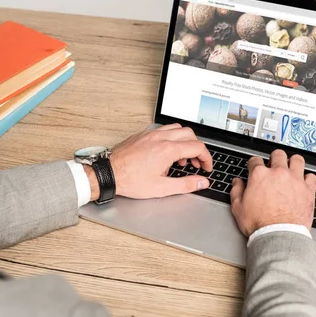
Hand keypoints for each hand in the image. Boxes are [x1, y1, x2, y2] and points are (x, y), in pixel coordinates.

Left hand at [86, 124, 212, 199]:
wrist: (109, 173)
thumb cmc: (130, 180)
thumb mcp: (162, 188)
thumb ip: (186, 184)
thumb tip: (202, 182)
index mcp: (168, 150)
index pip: (197, 147)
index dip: (206, 158)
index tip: (206, 167)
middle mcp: (160, 138)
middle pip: (190, 134)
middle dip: (197, 148)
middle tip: (195, 163)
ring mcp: (151, 134)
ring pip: (176, 128)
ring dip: (184, 141)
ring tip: (180, 159)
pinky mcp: (142, 135)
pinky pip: (163, 130)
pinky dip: (171, 138)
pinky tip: (166, 153)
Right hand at [230, 150, 315, 236]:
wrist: (278, 235)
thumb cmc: (259, 223)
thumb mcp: (238, 208)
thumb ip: (236, 191)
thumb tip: (237, 183)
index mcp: (259, 175)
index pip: (255, 160)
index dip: (253, 163)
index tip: (254, 167)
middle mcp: (278, 173)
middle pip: (278, 155)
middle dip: (274, 158)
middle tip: (273, 164)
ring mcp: (295, 180)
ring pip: (297, 160)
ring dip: (293, 162)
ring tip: (291, 167)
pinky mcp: (308, 190)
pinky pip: (311, 176)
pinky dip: (307, 178)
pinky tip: (303, 182)